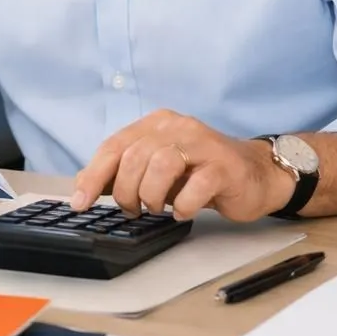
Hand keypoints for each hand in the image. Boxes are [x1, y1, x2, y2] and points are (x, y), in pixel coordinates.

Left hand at [69, 109, 293, 221]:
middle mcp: (178, 127)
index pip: (114, 146)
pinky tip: (183, 211)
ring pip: (162, 166)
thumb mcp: (157, 170)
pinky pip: (196, 186)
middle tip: (134, 210)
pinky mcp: (225, 167)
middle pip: (135, 157)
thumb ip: (122, 172)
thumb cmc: (201, 172)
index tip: (80, 202)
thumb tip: (83, 185)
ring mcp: (203, 144)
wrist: (256, 174)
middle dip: (126, 192)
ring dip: (152, 196)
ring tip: (158, 208)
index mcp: (157, 124)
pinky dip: (184, 204)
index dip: (93, 175)